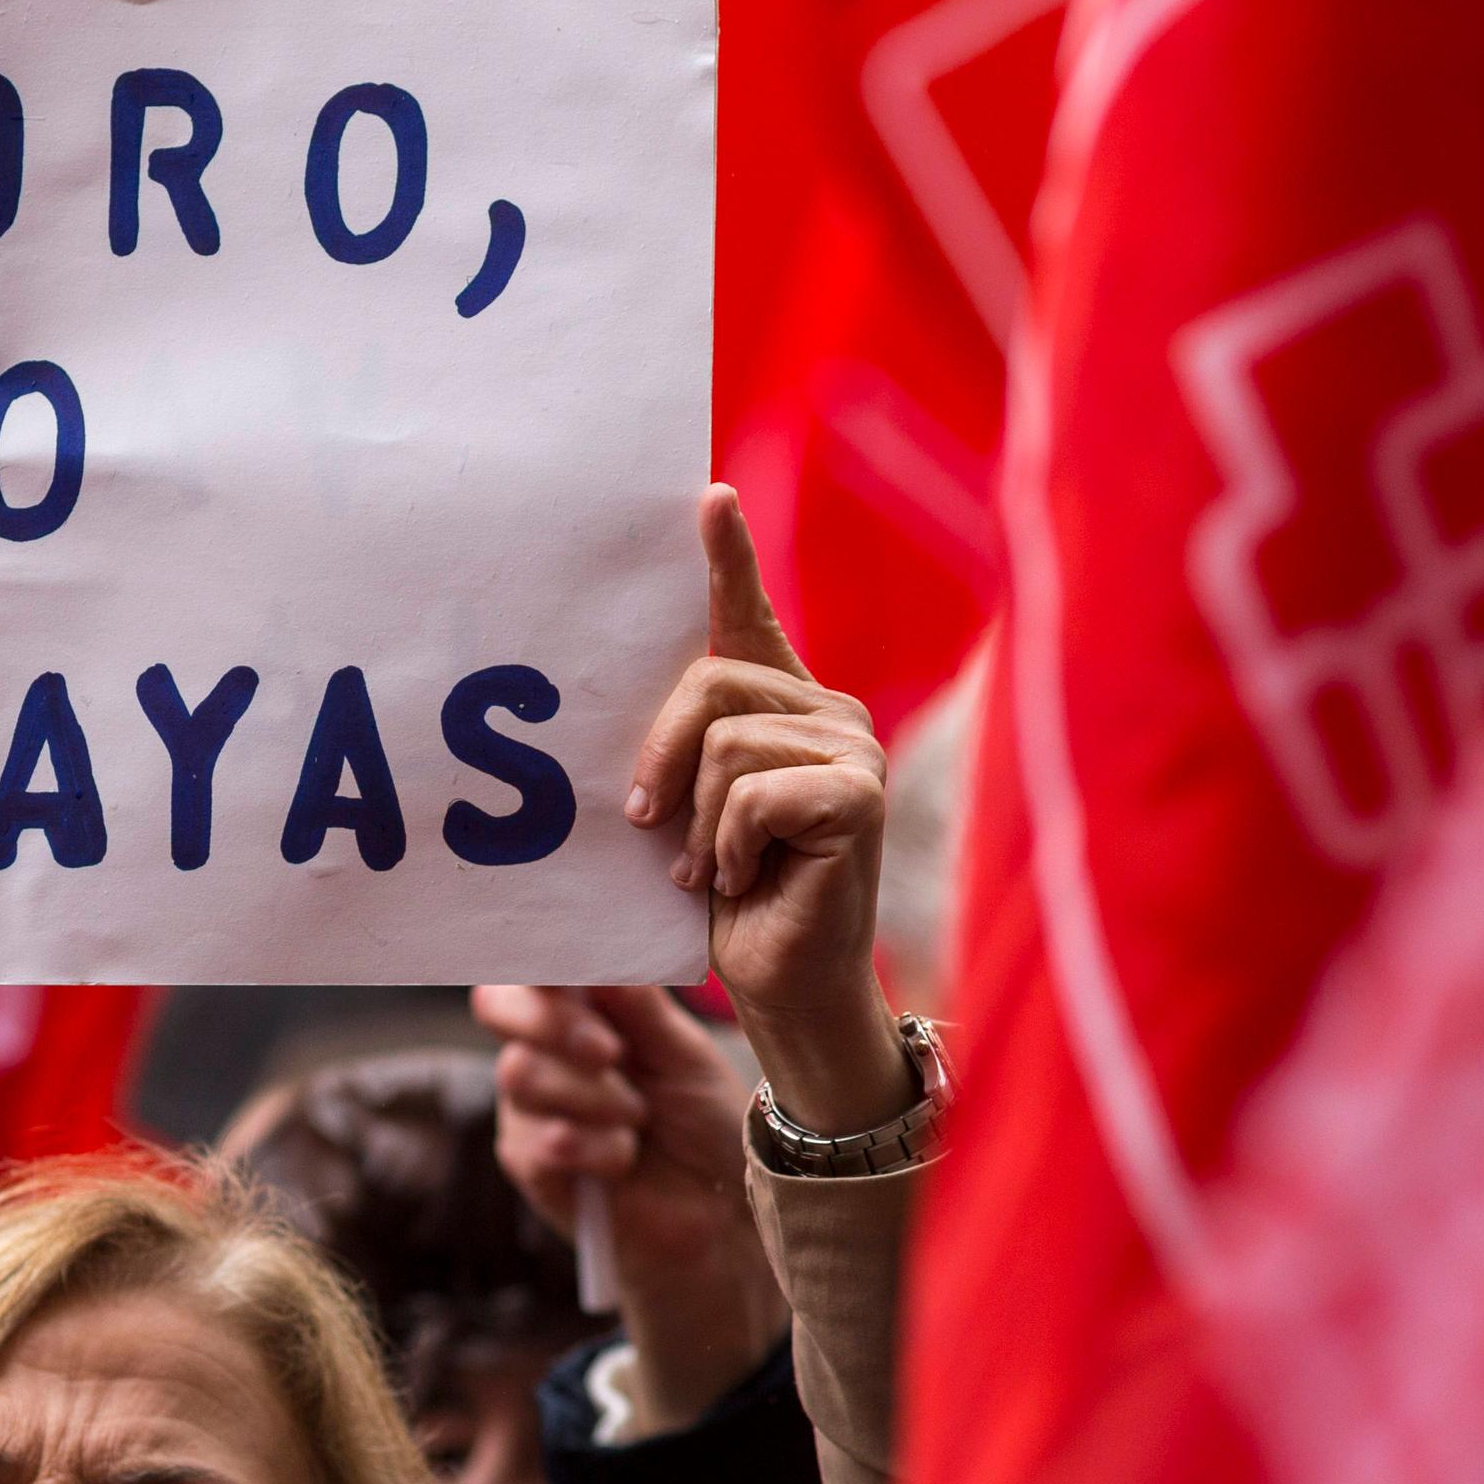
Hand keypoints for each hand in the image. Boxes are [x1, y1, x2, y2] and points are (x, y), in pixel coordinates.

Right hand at [474, 982, 788, 1424]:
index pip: (529, 966)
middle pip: (498, 1006)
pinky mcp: (528, 1161)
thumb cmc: (702, 1121)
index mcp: (577, 1010)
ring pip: (521, 1073)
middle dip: (555, 1023)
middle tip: (611, 1052)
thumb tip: (594, 939)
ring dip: (593, 1096)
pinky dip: (597, 1148)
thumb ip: (635, 1002)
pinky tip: (626, 1158)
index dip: (540, 960)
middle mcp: (540, 1049)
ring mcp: (527, 1106)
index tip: (572, 969)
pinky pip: (541, 1139)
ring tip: (637, 1118)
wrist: (718, 1210)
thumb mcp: (681, 1049)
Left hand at [624, 487, 909, 1134]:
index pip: (746, 616)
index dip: (727, 557)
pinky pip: (753, 792)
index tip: (707, 498)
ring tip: (713, 867)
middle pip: (707, 683)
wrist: (781, 985)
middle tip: (653, 829)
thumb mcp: (685, 813)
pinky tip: (747, 879)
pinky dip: (730, 845)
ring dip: (698, 823)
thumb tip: (624, 717)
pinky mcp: (859, 794)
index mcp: (777, 707)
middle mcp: (825, 711)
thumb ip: (675, 752)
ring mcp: (852, 747)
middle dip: (661, 760)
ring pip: (725, 742)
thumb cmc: (727, 904)